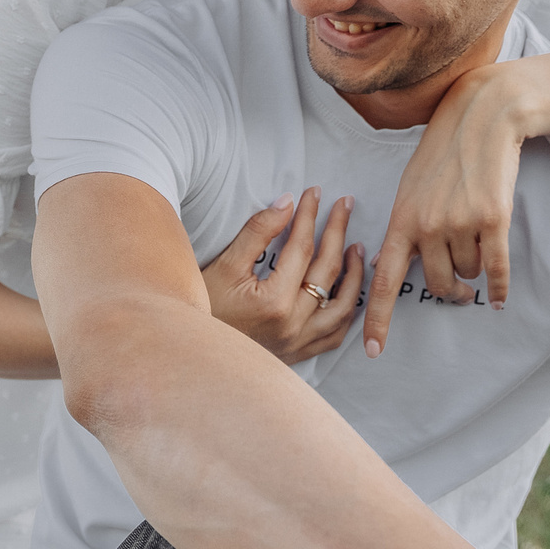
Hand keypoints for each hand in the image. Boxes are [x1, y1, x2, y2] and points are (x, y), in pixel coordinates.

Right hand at [201, 189, 362, 364]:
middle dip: (337, 233)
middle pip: (327, 272)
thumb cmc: (203, 306)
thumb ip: (257, 232)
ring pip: (342, 307)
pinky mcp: (298, 354)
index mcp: (274, 302)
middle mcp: (292, 325)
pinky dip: (347, 311)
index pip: (302, 249)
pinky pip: (335, 334)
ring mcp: (298, 343)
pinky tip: (348, 291)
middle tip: (344, 206)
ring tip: (355, 247)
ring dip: (353, 274)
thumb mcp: (225, 265)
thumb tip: (287, 203)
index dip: (309, 217)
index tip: (314, 194)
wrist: (194, 350)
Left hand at [365, 64, 525, 357]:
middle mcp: (427, 226)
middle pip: (435, 284)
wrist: (483, 116)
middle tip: (457, 292)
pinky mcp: (493, 220)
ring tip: (476, 246)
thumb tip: (402, 260)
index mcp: (400, 219)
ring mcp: (460, 224)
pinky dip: (498, 287)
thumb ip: (408, 223)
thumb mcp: (412, 186)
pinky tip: (498, 299)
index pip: (383, 280)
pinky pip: (495, 269)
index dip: (377, 319)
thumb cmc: (444, 150)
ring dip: (473, 270)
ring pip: (467, 273)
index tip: (371, 351)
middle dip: (447, 291)